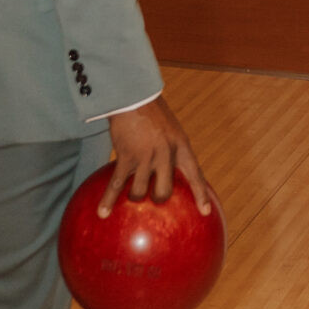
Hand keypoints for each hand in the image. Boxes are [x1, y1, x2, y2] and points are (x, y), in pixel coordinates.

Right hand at [100, 95, 211, 216]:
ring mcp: (145, 156)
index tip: (205, 212)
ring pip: (139, 192)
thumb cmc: (152, 112)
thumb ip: (171, 150)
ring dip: (134, 196)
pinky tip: (103, 212)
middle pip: (163, 192)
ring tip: (129, 195)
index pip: (194, 174)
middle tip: (152, 196)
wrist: (132, 96)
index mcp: (180, 145)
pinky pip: (116, 185)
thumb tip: (168, 173)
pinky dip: (109, 200)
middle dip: (157, 198)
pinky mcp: (126, 156)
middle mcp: (165, 153)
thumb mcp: (171, 129)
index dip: (200, 194)